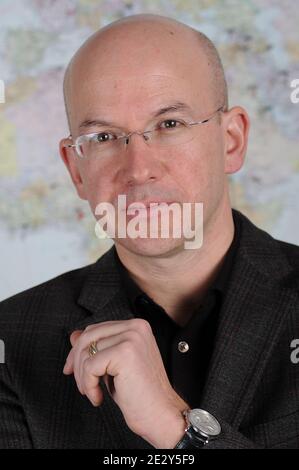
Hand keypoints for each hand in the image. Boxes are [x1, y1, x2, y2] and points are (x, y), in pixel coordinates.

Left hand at [63, 318, 188, 447]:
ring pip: (87, 352)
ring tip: (93, 392)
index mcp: (136, 326)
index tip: (72, 368)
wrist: (160, 414)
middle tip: (80, 384)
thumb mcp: (113, 365)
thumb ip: (98, 347)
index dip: (78, 349)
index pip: (96, 329)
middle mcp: (136, 327)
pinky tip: (98, 398)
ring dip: (83, 377)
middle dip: (76, 362)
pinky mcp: (125, 352)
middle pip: (89, 336)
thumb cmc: (140, 393)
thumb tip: (74, 336)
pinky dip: (88, 385)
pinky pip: (90, 366)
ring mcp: (131, 337)